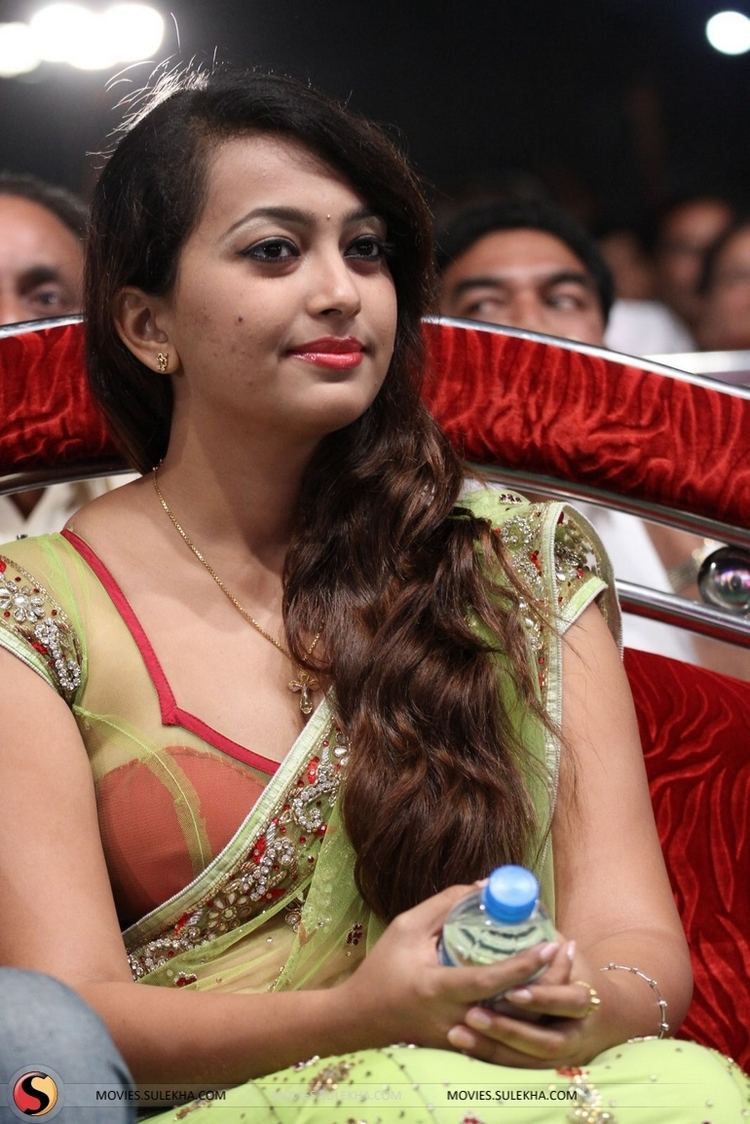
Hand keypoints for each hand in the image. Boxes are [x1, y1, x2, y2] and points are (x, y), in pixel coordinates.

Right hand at [337, 884, 561, 1053]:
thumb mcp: (407, 927)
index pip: (488, 980)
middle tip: (561, 953)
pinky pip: (498, 1029)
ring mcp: (460, 1035)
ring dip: (535, 998)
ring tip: (556, 969)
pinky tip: (533, 989)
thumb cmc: (383, 966)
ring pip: (510, 1023)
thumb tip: (485, 886)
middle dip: (540, 983)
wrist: (361, 1017)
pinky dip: (518, 1009)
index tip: (547, 946)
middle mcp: (453, 1017)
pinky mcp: (463, 1044)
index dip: (521, 966)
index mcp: (437, 987)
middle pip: (509, 1006)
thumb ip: (445, 905)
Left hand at [446, 939, 606, 1066]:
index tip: (510, 989)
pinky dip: (488, 1058)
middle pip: (544, 1042)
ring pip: (526, 1062)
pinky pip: (514, 1070)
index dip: (539, 996)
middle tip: (471, 1014)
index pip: (566, 1000)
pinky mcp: (545, 1069)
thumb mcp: (565, 949)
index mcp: (585, 997)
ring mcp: (563, 1056)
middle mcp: (577, 1033)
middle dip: (507, 1029)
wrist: (609, 1017)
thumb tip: (498, 895)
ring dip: (491, 1047)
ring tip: (456, 1033)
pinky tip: (459, 1043)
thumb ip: (539, 930)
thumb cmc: (579, 972)